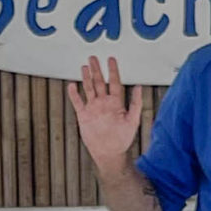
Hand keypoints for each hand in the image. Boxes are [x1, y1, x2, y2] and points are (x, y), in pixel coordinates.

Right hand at [67, 56, 142, 176]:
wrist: (109, 152)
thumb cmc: (123, 138)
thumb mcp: (133, 120)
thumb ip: (136, 103)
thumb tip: (139, 86)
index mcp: (115, 102)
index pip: (114, 82)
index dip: (113, 70)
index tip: (111, 59)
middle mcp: (103, 103)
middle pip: (99, 82)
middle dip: (96, 69)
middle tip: (93, 57)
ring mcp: (93, 108)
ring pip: (89, 89)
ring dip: (86, 78)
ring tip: (84, 66)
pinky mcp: (84, 116)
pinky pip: (78, 102)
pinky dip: (74, 94)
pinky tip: (72, 85)